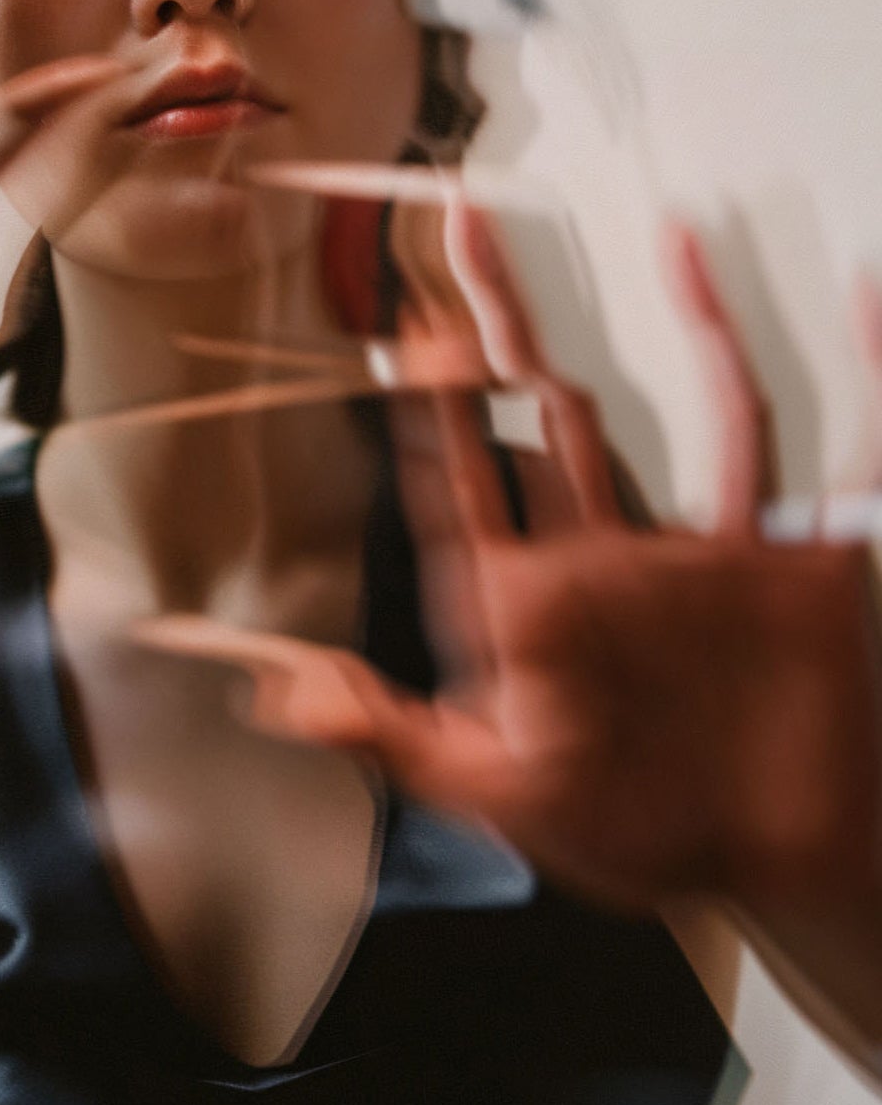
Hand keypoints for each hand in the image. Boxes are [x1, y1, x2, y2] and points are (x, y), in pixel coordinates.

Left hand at [145, 204, 881, 922]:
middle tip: (467, 229)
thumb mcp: (493, 795)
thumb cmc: (627, 837)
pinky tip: (860, 297)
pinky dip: (863, 376)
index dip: (428, 402)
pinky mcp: (798, 566)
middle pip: (554, 409)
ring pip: (696, 407)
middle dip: (508, 322)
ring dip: (687, 321)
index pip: (467, 476)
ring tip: (671, 237)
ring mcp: (708, 550)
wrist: (769, 875)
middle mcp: (614, 552)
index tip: (398, 322)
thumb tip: (282, 697)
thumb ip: (394, 738)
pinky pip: (840, 457)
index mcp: (535, 600)